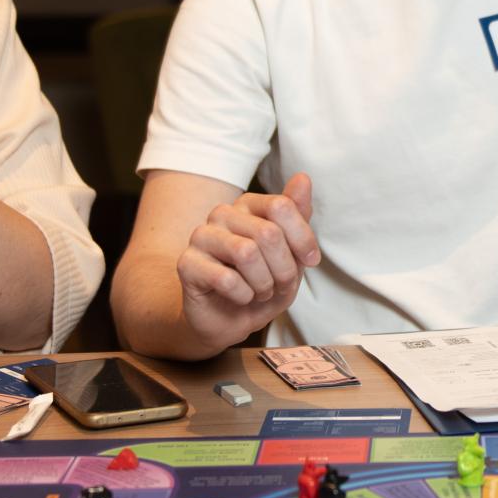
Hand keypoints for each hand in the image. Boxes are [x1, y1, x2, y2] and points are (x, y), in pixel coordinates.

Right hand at [177, 174, 319, 337]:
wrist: (229, 320)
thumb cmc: (262, 284)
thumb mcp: (292, 254)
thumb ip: (298, 215)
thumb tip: (303, 177)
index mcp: (248, 205)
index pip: (282, 206)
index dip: (303, 239)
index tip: (310, 261)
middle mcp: (222, 214)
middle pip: (268, 233)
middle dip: (285, 269)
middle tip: (280, 285)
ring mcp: (201, 236)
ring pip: (246, 253)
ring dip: (264, 284)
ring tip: (261, 292)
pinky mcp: (187, 264)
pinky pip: (227, 279)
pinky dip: (243, 296)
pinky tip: (240, 298)